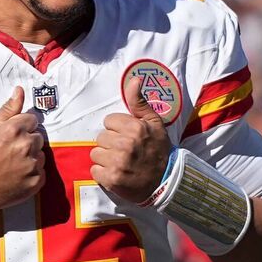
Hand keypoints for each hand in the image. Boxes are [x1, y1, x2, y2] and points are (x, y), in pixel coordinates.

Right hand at [0, 87, 44, 211]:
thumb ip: (7, 109)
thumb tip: (19, 91)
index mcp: (14, 130)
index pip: (32, 120)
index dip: (22, 126)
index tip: (11, 135)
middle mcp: (26, 146)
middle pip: (38, 137)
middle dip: (27, 141)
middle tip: (10, 150)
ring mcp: (32, 165)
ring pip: (40, 155)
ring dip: (31, 157)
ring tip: (12, 164)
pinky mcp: (36, 182)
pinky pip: (41, 172)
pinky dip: (32, 173)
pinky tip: (16, 175)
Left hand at [91, 76, 172, 202]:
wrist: (166, 181)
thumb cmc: (159, 150)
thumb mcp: (154, 122)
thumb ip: (139, 102)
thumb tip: (134, 79)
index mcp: (134, 128)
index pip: (108, 121)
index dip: (117, 129)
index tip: (128, 137)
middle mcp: (125, 144)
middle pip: (101, 137)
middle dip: (110, 143)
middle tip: (125, 151)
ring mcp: (117, 163)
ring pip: (95, 153)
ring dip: (105, 158)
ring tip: (120, 162)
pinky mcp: (112, 179)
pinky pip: (95, 171)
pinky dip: (103, 173)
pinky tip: (116, 173)